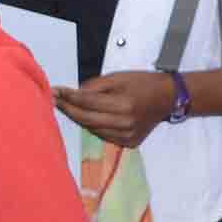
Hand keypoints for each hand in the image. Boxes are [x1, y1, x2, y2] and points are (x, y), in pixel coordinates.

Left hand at [59, 71, 178, 150]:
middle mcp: (125, 124)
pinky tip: (87, 116)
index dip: (69, 97)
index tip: (55, 92)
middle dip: (68, 109)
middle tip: (54, 100)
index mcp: (124, 105)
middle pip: (86, 119)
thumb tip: (74, 94)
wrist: (167, 98)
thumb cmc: (143, 83)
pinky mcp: (128, 143)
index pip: (87, 102)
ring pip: (92, 129)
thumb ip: (94, 86)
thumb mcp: (118, 77)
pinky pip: (102, 135)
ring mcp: (127, 137)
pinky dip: (93, 126)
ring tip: (67, 106)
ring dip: (79, 118)